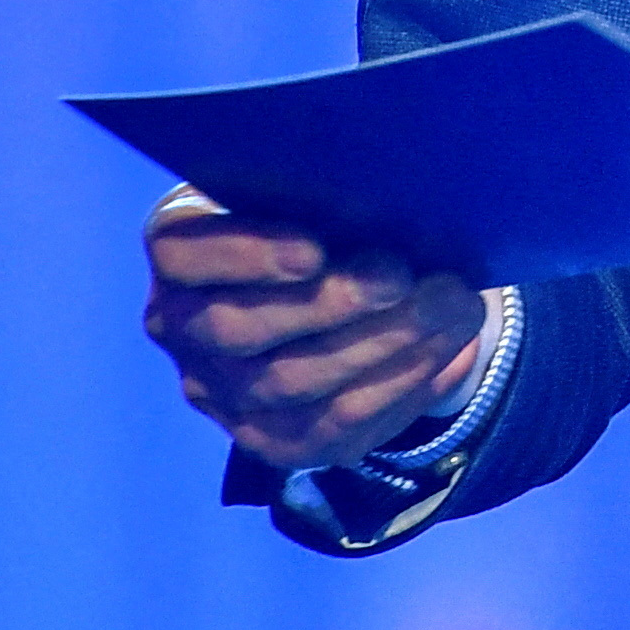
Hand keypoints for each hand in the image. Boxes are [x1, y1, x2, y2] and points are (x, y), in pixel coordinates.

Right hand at [143, 187, 485, 473]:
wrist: (352, 284)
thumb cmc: (328, 217)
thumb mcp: (321, 195)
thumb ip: (332, 193)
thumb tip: (392, 197)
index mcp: (179, 252)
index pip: (181, 253)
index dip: (244, 253)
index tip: (316, 249)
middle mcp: (182, 327)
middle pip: (237, 328)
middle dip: (329, 303)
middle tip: (402, 276)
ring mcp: (219, 391)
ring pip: (288, 383)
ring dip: (379, 345)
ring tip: (449, 308)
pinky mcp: (270, 437)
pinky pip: (330, 429)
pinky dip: (398, 388)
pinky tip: (447, 354)